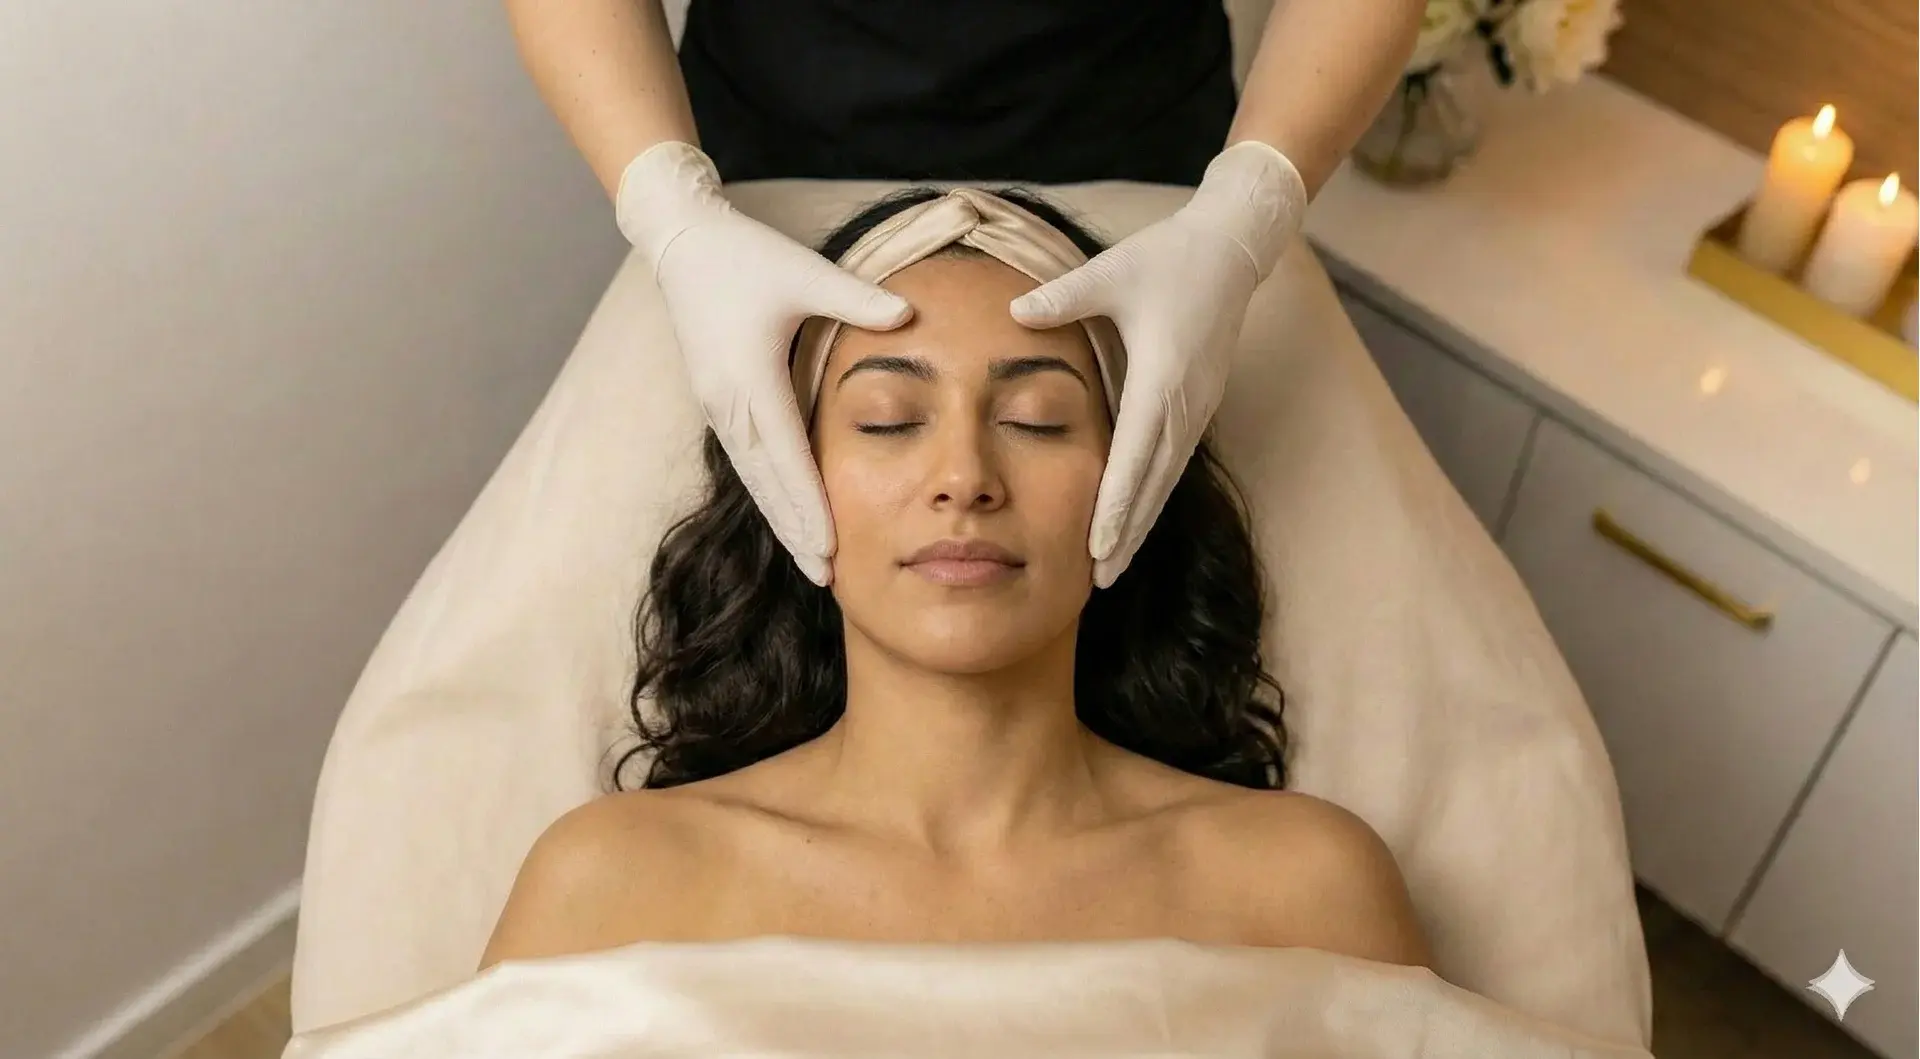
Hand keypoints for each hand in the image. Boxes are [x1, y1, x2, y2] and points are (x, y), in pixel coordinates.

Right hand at [617, 142, 910, 585]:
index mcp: (750, 378)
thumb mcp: (805, 271)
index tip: (830, 545)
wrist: (682, 242)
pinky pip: (748, 462)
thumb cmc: (746, 255)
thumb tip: (910, 313)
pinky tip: (792, 518)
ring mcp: (719, 406)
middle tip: (827, 577)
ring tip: (812, 563)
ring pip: (754, 480)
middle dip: (797, 532)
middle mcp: (729, 403)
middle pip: (767, 484)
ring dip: (782, 522)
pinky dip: (771, 496)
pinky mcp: (718, 402)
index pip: (786, 456)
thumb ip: (857, 298)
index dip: (809, 504)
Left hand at [1011, 142, 1306, 587]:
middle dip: (1127, 534)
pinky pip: (1172, 462)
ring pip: (1166, 480)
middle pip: (1154, 484)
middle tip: (1100, 579)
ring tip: (1115, 566)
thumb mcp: (1111, 271)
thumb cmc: (1168, 257)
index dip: (1116, 504)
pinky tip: (1133, 522)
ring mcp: (1195, 408)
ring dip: (1141, 524)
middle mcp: (1183, 403)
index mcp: (1161, 377)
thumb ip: (1062, 297)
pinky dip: (1151, 497)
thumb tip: (1014, 311)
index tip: (1098, 545)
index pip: (1135, 454)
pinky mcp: (1197, 405)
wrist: (1230, 248)